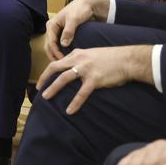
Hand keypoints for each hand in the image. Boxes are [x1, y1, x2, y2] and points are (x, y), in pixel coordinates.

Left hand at [36, 45, 152, 114]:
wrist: (128, 60)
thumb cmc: (112, 58)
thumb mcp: (92, 54)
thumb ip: (81, 59)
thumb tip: (73, 68)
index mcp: (77, 53)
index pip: (58, 62)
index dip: (49, 71)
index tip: (43, 80)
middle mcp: (79, 60)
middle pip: (55, 68)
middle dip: (45, 78)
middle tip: (38, 88)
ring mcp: (86, 69)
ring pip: (64, 79)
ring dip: (53, 88)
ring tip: (46, 98)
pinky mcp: (95, 79)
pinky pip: (81, 93)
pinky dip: (74, 103)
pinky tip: (69, 111)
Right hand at [44, 0, 110, 60]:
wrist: (89, 4)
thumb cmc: (80, 9)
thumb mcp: (74, 20)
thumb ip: (68, 32)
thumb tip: (63, 44)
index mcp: (52, 24)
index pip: (50, 41)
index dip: (54, 51)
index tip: (61, 59)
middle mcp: (52, 28)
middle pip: (49, 45)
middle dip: (53, 55)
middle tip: (60, 64)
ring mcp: (57, 31)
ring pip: (53, 45)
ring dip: (55, 54)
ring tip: (62, 62)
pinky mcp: (63, 33)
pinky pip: (59, 44)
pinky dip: (60, 51)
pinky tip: (66, 57)